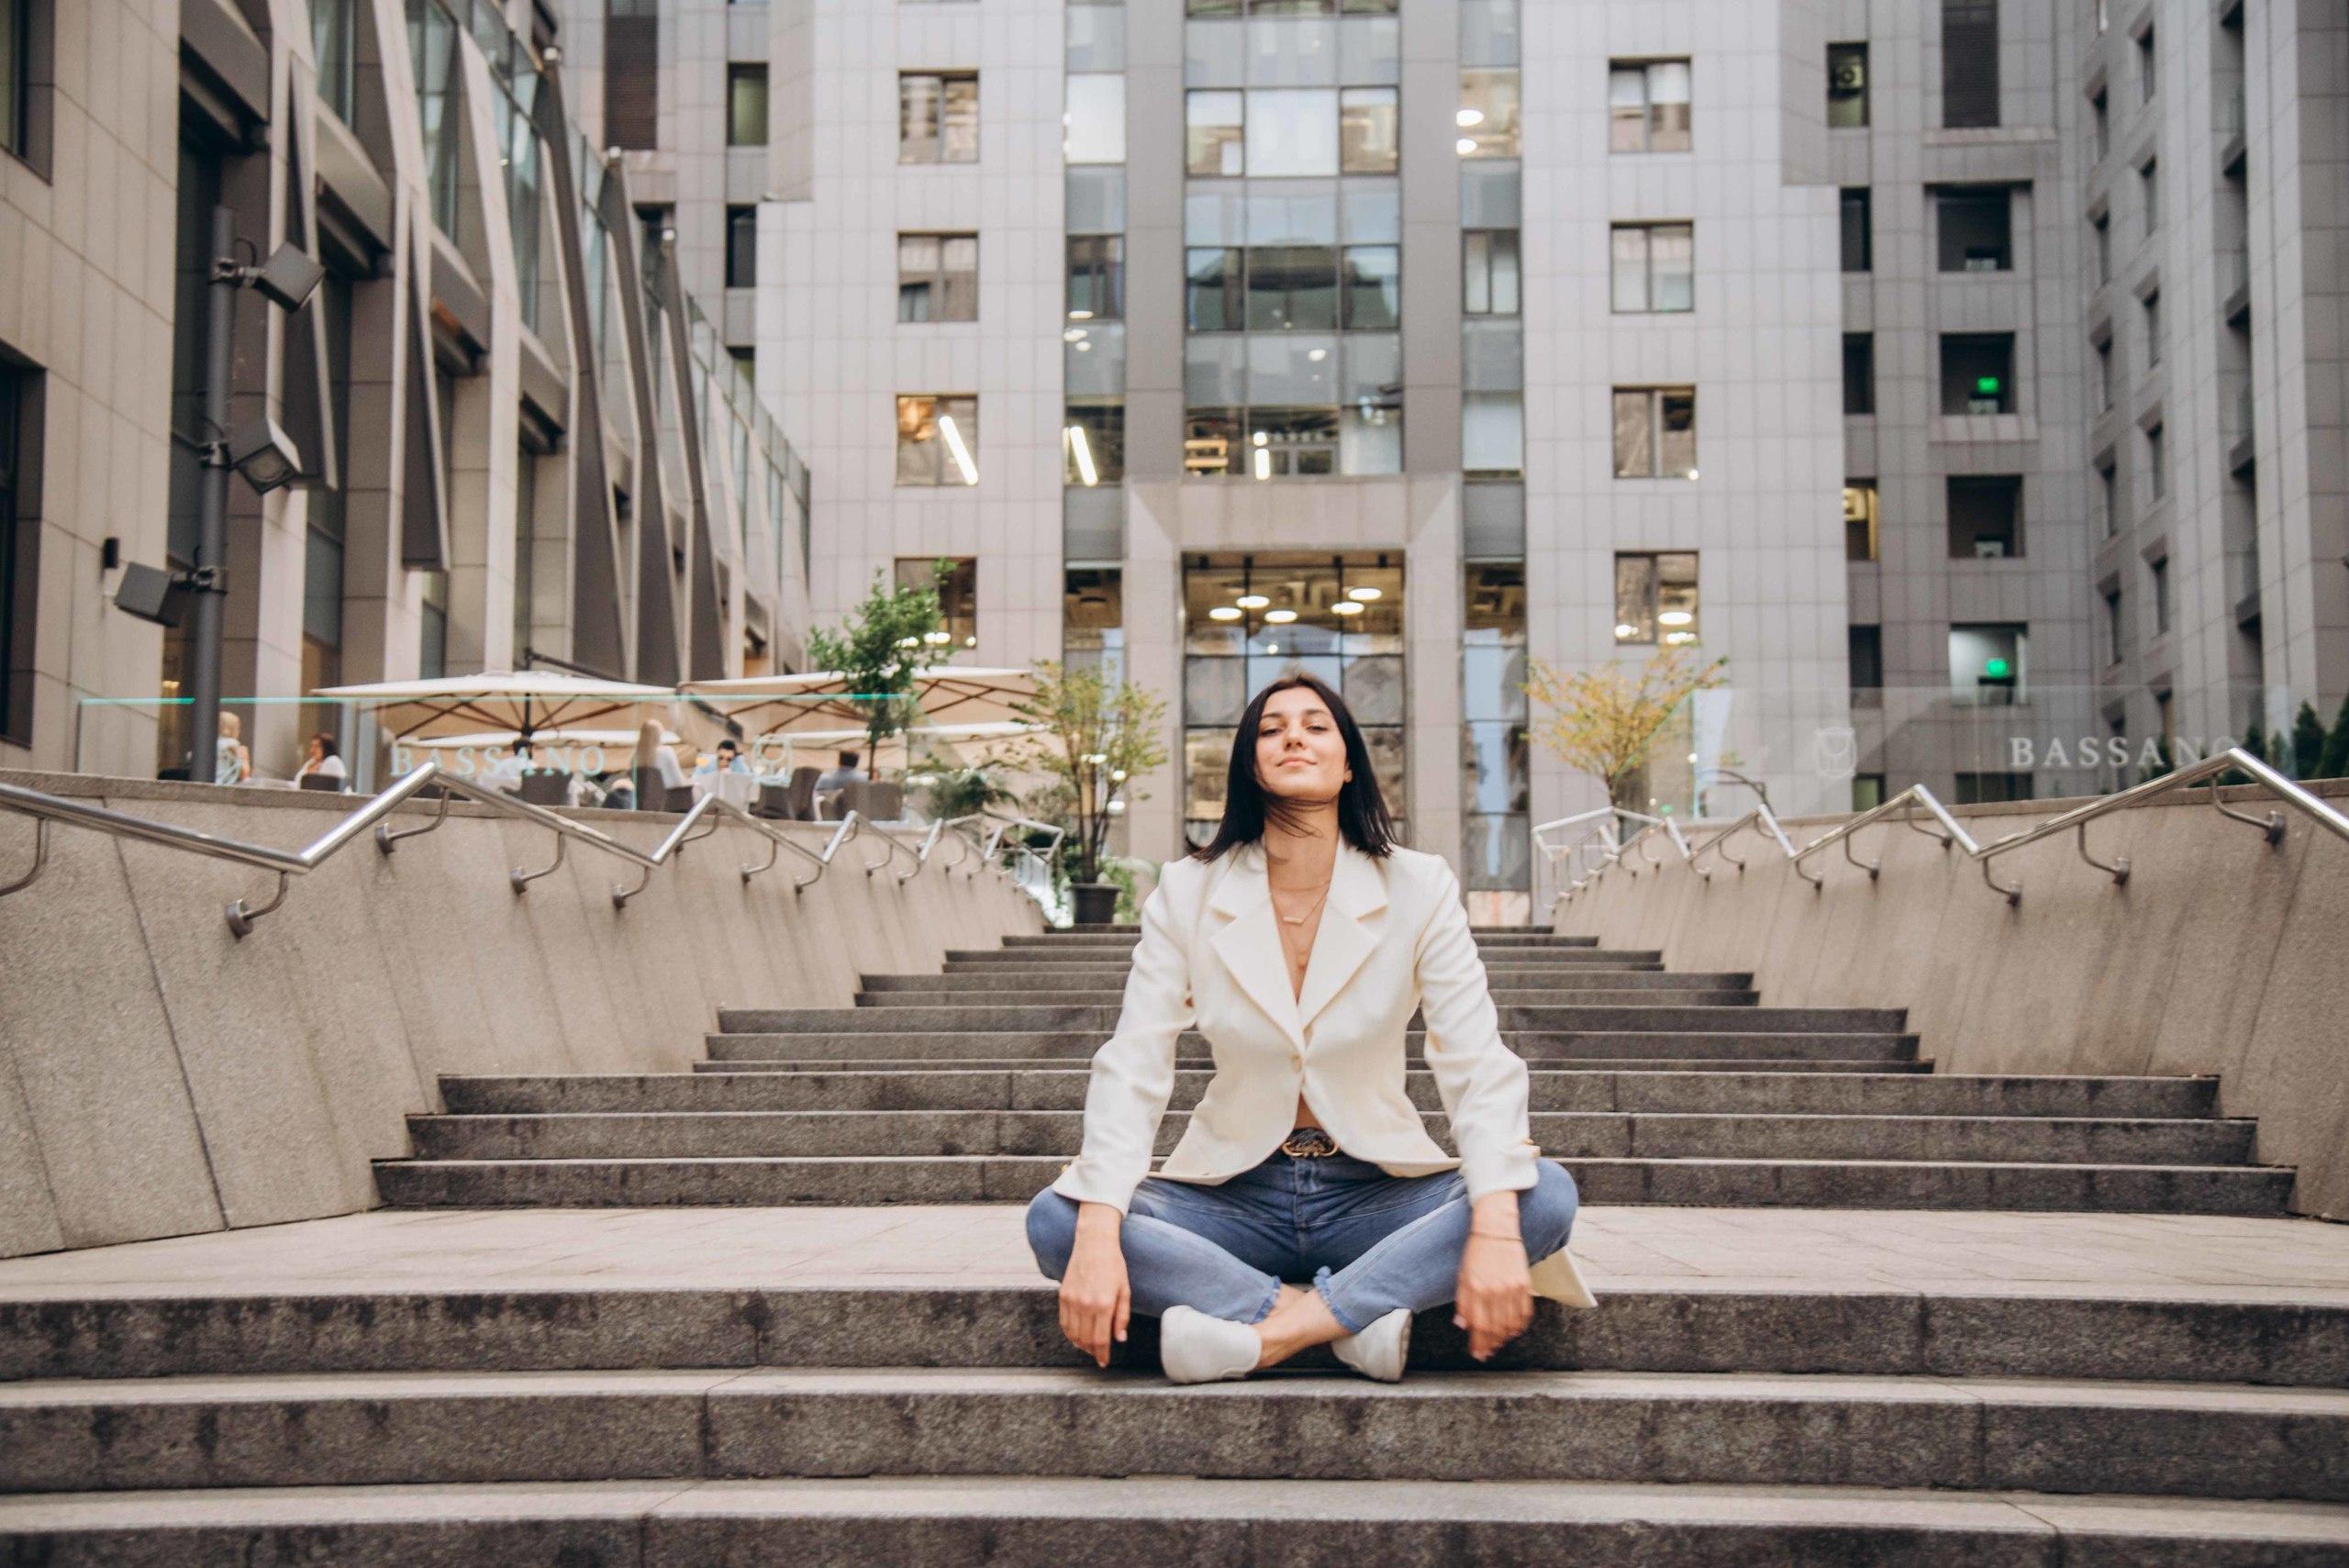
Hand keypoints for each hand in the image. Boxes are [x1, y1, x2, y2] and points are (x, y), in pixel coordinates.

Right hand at [1059, 1205, 1131, 1367]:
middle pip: (1086, 1339)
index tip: (1104, 1362)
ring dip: (1080, 1345)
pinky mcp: (1063, 1295)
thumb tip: (1119, 1339)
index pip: (1101, 1339)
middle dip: (1092, 1352)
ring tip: (1088, 1348)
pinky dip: (1069, 1333)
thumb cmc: (1113, 1265)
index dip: (1102, 1355)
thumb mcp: (1125, 1290)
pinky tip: (1076, 1336)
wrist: (1094, 1244)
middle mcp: (1086, 1304)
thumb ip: (1122, 1317)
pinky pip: (1064, 1322)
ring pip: (1073, 1334)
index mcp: (1104, 1304)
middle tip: (1098, 1357)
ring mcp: (1072, 1300)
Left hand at [1453, 1204, 1532, 1360]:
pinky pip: (1524, 1313)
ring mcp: (1511, 1288)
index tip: (1477, 1353)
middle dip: (1490, 1344)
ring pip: (1510, 1324)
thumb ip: (1462, 1301)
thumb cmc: (1476, 1252)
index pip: (1477, 1325)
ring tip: (1498, 1343)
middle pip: (1494, 1328)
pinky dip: (1519, 1326)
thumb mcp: (1462, 1275)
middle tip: (1487, 1352)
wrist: (1496, 1229)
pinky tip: (1513, 1330)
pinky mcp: (1524, 1283)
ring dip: (1504, 1338)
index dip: (1477, 1343)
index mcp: (1475, 1288)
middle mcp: (1493, 1290)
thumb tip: (1462, 1325)